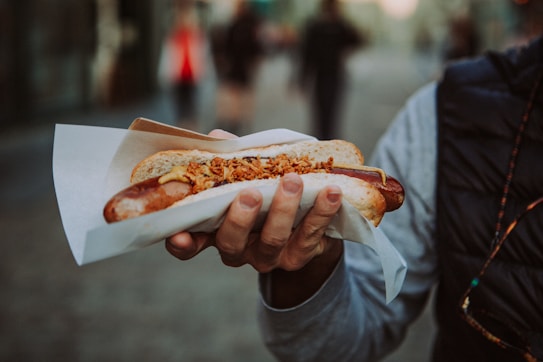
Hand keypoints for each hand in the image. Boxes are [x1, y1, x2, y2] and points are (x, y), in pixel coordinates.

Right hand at [165, 173, 342, 272]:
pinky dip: (321, 212)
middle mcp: (239, 248)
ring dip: (283, 210)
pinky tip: (331, 192)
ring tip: (292, 181)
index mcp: (216, 229)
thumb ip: (232, 158)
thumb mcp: (246, 173)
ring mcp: (268, 256)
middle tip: (251, 194)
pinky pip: (310, 237)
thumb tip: (217, 135)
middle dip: (240, 220)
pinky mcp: (299, 255)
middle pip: (231, 243)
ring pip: (272, 241)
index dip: (182, 243)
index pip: (192, 243)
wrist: (305, 219)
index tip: (178, 235)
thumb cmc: (266, 190)